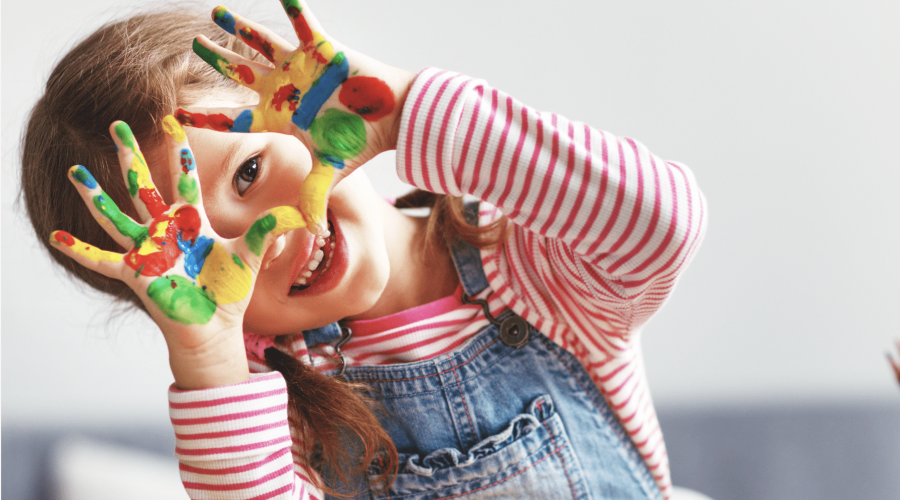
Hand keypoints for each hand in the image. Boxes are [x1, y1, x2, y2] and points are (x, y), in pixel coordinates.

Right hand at [50, 117, 305, 388]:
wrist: (215, 328)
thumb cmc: (229, 292)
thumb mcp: (252, 255)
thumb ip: (270, 231)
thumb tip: (302, 215)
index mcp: (192, 223)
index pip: (185, 179)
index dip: (179, 152)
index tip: (173, 124)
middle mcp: (166, 232)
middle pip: (144, 185)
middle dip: (131, 155)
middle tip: (116, 125)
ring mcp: (148, 251)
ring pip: (116, 215)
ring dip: (95, 195)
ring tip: (75, 171)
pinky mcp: (136, 274)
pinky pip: (101, 259)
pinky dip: (79, 249)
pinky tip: (56, 236)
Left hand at [176, 0, 414, 233]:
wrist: (391, 117)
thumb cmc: (360, 141)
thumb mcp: (331, 171)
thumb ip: (314, 197)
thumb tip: (312, 235)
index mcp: (280, 117)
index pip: (234, 119)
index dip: (205, 119)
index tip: (174, 115)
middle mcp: (284, 88)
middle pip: (239, 74)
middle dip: (215, 61)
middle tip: (193, 46)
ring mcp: (300, 66)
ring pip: (261, 43)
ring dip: (239, 28)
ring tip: (215, 13)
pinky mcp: (322, 47)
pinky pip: (303, 22)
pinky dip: (293, 6)